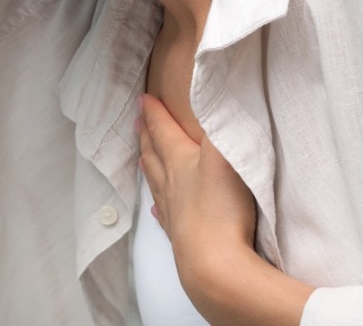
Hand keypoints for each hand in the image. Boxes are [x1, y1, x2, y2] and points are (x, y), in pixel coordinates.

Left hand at [136, 94, 255, 280]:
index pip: (163, 130)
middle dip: (147, 136)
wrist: (213, 264)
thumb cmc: (220, 207)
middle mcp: (170, 184)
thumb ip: (219, 126)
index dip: (154, 113)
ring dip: (148, 165)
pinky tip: (157, 209)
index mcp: (179, 160)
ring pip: (155, 183)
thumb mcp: (224, 155)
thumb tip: (211, 101)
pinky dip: (159, 206)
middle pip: (154, 154)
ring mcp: (173, 212)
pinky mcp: (180, 238)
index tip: (143, 99)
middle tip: (138, 123)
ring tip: (141, 157)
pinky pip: (165, 216)